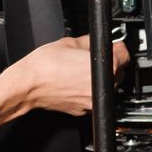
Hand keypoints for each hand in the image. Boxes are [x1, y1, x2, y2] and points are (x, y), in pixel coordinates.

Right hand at [10, 36, 129, 115]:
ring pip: (106, 88)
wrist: (27, 85)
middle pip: (118, 73)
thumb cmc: (44, 66)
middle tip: (93, 56)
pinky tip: (74, 82)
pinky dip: (88, 90)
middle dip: (109, 63)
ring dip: (100, 79)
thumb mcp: (69, 43)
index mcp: (103, 69)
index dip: (118, 47)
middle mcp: (102, 88)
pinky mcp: (83, 111)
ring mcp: (92, 102)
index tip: (113, 46)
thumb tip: (99, 40)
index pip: (124, 55)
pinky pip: (93, 98)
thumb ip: (90, 41)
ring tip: (80, 70)